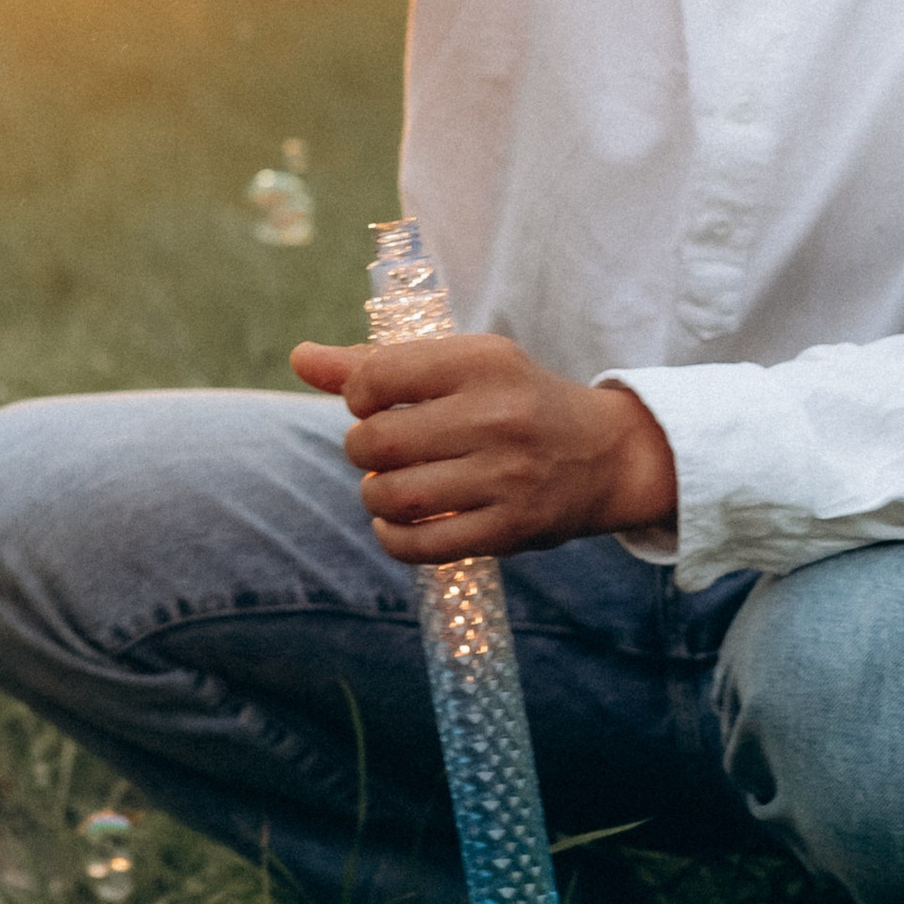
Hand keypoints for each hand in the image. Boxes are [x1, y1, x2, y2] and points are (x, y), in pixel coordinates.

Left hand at [288, 329, 678, 562]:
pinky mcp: (511, 529)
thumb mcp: (459, 365)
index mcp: (482, 361)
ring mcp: (507, 476)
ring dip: (373, 494)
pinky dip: (392, 537)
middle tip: (377, 451)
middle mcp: (497, 416)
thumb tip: (298, 358)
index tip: (373, 404)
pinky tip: (395, 522)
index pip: (378, 376)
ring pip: (394, 495)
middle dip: (360, 449)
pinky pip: (422, 546)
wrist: (605, 455)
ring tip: (387, 485)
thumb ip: (377, 363)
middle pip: (378, 441)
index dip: (356, 396)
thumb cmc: (513, 401)